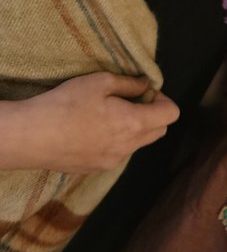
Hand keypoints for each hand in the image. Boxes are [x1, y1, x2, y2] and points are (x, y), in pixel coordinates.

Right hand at [0, 73, 179, 172]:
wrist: (30, 137)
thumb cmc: (66, 104)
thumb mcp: (100, 82)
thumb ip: (130, 84)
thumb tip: (147, 86)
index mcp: (134, 124)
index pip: (171, 115)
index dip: (163, 99)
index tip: (145, 92)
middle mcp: (128, 148)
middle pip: (159, 131)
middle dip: (153, 114)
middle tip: (130, 100)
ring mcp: (112, 162)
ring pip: (138, 144)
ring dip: (135, 128)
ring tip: (109, 114)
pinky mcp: (95, 169)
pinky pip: (118, 153)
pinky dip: (117, 140)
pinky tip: (93, 129)